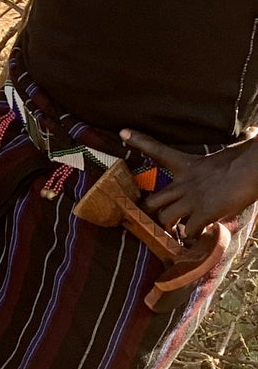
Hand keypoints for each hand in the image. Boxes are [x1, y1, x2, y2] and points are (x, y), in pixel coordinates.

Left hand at [123, 129, 257, 237]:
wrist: (254, 168)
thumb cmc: (249, 156)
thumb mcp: (234, 150)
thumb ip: (232, 149)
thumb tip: (253, 132)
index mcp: (189, 165)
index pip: (159, 151)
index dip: (140, 141)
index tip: (123, 133)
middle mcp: (185, 183)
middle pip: (152, 201)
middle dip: (148, 214)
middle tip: (152, 222)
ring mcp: (191, 199)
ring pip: (165, 219)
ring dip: (169, 229)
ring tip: (177, 234)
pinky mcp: (202, 213)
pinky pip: (189, 231)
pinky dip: (193, 236)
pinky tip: (200, 236)